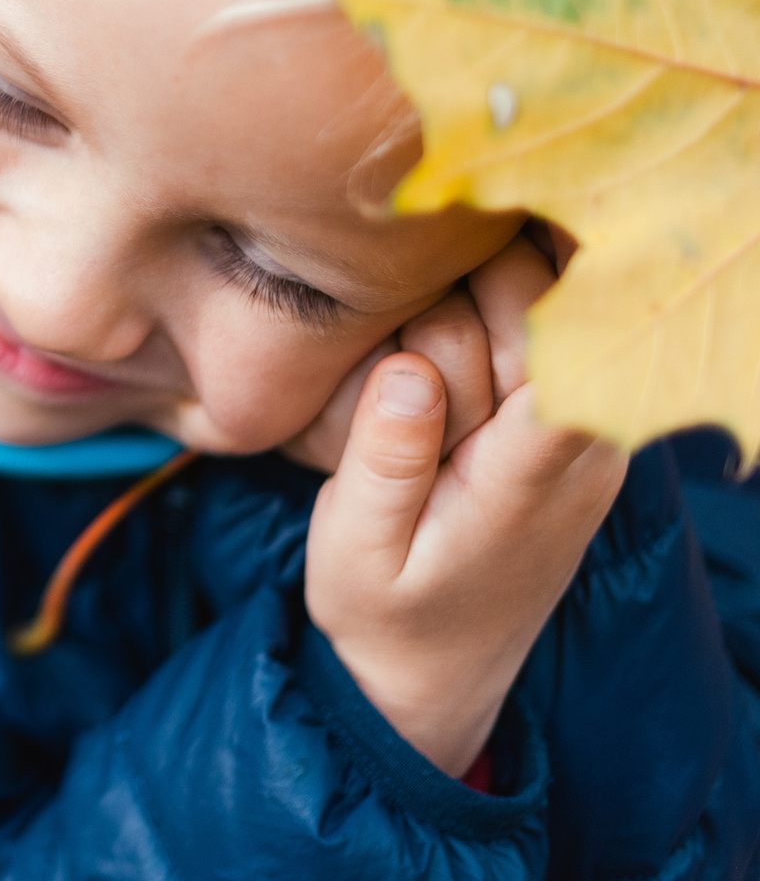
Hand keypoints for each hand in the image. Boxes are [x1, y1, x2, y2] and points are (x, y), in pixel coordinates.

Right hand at [302, 232, 626, 776]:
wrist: (436, 671)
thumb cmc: (385, 609)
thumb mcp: (355, 551)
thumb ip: (384, 463)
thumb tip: (406, 370)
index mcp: (532, 472)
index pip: (554, 337)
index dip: (503, 286)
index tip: (430, 266)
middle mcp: (580, 438)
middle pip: (534, 296)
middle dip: (454, 302)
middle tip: (399, 372)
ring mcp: (581, 423)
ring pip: (534, 298)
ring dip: (463, 313)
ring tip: (417, 389)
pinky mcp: (565, 414)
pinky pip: (532, 325)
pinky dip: (478, 326)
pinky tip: (434, 373)